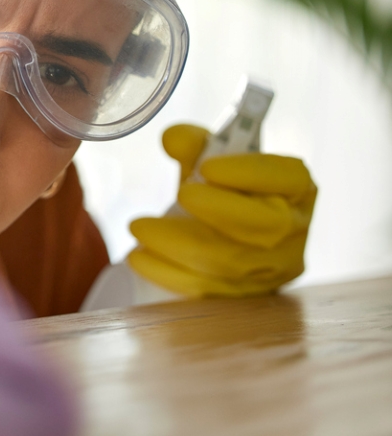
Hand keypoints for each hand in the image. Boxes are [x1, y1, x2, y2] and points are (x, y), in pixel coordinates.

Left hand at [126, 124, 316, 297]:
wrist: (217, 237)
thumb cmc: (221, 191)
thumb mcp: (211, 164)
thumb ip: (195, 146)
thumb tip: (173, 139)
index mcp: (296, 190)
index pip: (289, 178)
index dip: (251, 172)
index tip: (207, 167)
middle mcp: (293, 231)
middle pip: (264, 224)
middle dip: (219, 209)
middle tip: (180, 194)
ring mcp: (272, 269)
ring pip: (229, 261)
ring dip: (178, 243)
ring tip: (138, 227)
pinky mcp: (243, 296)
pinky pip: (206, 289)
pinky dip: (167, 272)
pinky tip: (138, 257)